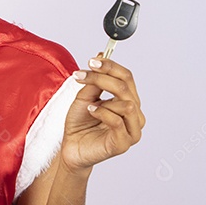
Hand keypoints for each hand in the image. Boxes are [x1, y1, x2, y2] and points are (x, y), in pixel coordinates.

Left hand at [60, 55, 145, 171]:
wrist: (70, 148)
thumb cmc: (80, 124)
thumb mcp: (84, 97)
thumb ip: (95, 80)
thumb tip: (101, 56)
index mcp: (129, 101)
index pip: (127, 78)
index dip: (111, 67)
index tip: (92, 61)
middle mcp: (135, 115)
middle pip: (126, 88)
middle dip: (103, 78)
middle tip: (84, 75)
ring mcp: (132, 131)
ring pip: (128, 104)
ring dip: (104, 99)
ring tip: (88, 104)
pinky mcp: (123, 144)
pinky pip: (118, 122)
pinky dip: (102, 113)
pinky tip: (90, 111)